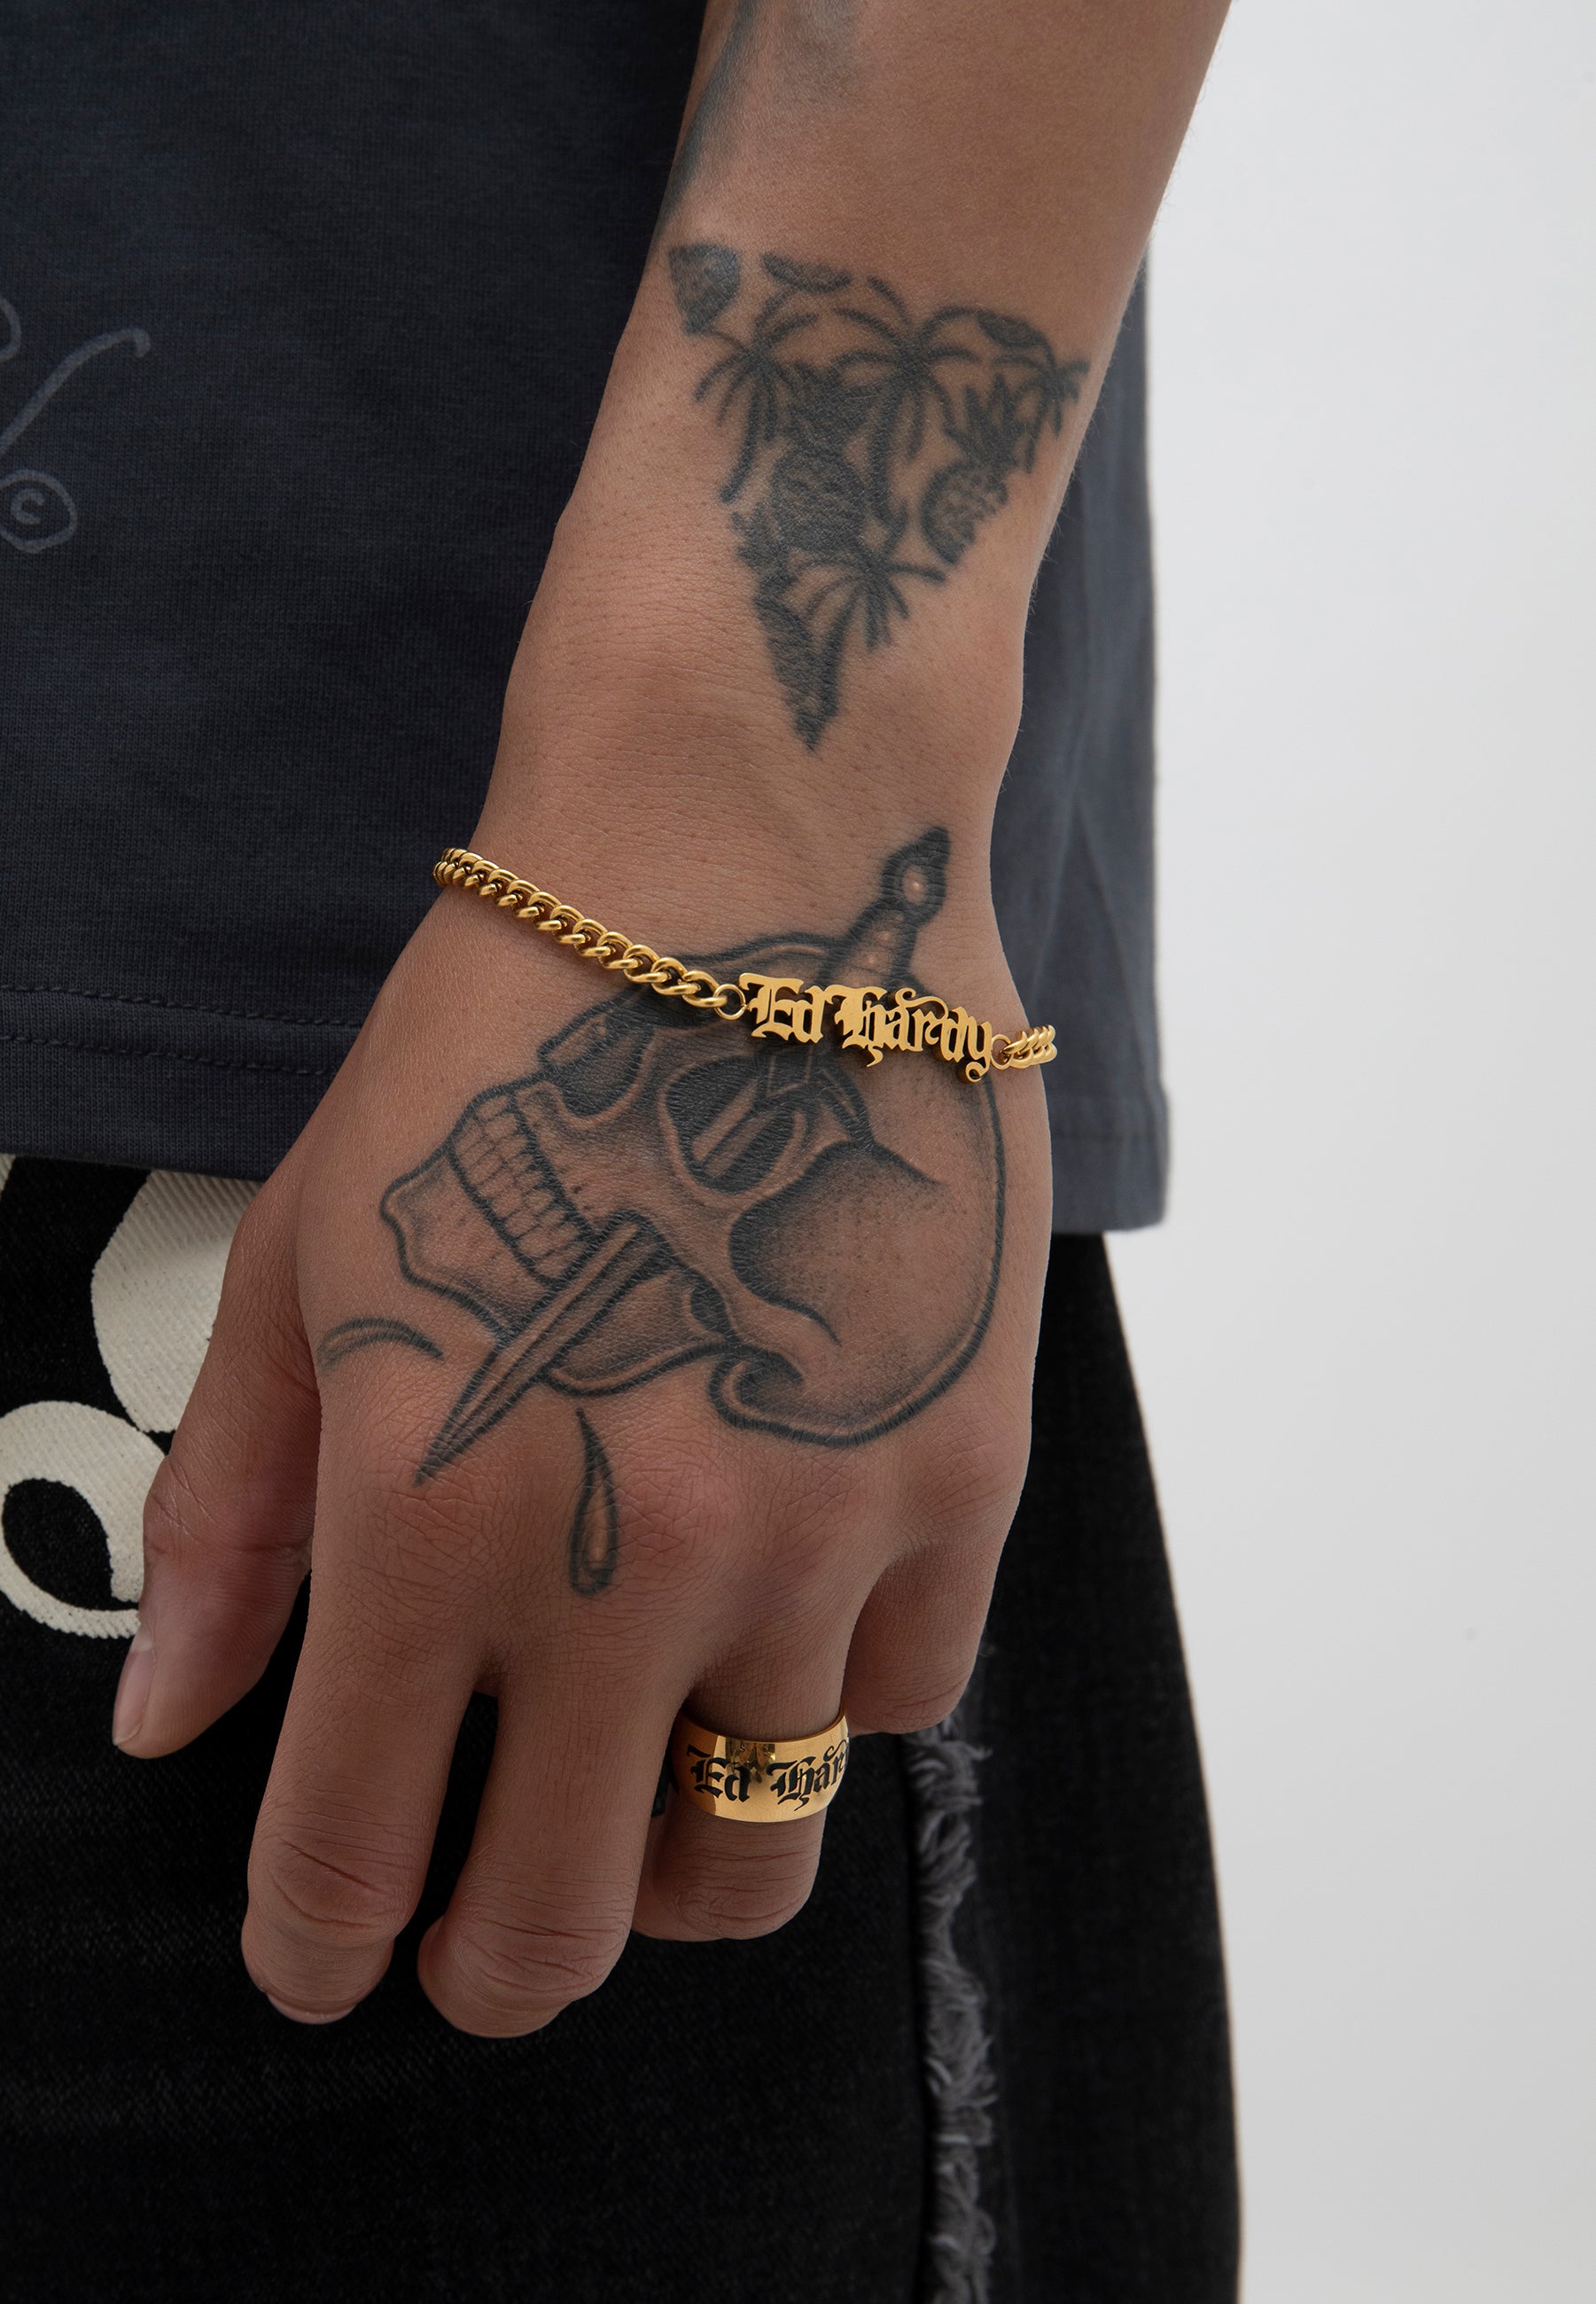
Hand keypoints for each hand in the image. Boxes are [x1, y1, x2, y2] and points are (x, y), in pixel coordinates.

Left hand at [112, 805, 1050, 2034]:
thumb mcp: (309, 1263)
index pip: (357, 1849)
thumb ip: (236, 1515)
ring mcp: (823, 1534)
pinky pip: (901, 1700)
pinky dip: (823, 1692)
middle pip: (573, 1920)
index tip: (327, 1966)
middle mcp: (636, 1560)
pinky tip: (777, 1601)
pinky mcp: (962, 1479)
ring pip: (758, 1843)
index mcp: (433, 1513)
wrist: (744, 883)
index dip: (326, 1948)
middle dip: (499, 1968)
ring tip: (638, 1785)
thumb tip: (170, 1723)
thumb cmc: (494, 1056)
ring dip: (677, 1855)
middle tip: (479, 1944)